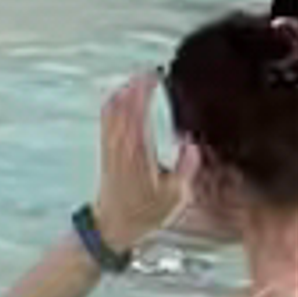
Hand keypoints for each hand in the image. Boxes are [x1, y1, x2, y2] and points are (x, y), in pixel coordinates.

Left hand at [90, 66, 186, 261]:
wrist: (115, 224)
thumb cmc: (147, 211)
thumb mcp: (176, 195)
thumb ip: (186, 167)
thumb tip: (192, 142)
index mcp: (138, 152)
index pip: (138, 112)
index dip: (143, 90)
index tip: (155, 76)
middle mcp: (121, 144)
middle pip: (123, 104)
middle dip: (135, 85)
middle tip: (150, 72)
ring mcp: (110, 145)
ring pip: (111, 108)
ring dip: (124, 90)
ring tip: (139, 80)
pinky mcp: (106, 148)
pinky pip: (106, 117)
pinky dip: (113, 101)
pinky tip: (121, 96)